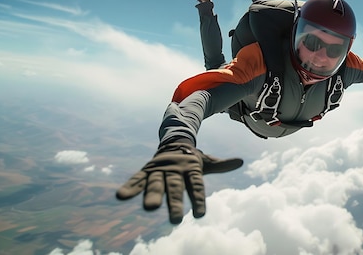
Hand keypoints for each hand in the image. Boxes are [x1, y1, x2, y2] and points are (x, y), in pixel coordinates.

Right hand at [116, 142, 242, 223]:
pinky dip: (130, 186)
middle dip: (175, 203)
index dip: (198, 199)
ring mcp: (160, 169)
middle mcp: (175, 169)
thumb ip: (222, 164)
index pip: (196, 185)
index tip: (201, 215)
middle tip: (176, 221)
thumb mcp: (207, 162)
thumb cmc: (192, 159)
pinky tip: (121, 196)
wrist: (174, 141)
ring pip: (156, 184)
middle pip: (175, 187)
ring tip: (149, 208)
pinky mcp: (147, 170)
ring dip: (152, 196)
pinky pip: (137, 179)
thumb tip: (241, 161)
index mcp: (191, 168)